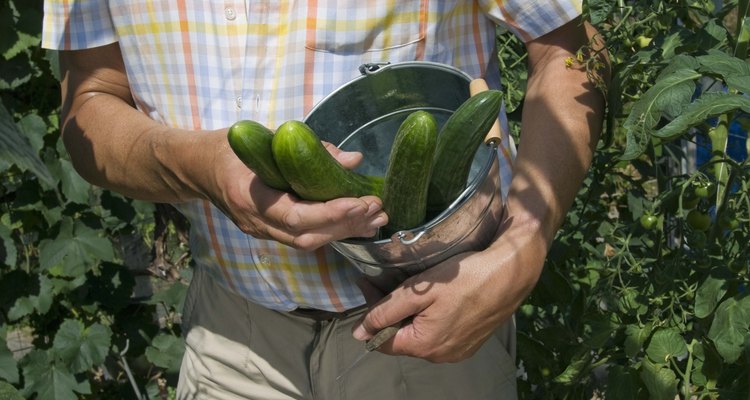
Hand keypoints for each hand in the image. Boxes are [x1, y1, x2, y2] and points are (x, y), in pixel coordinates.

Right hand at [203, 133, 387, 250]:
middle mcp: (255, 222)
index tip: (359, 202)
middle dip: (345, 224)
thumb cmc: (229, 148)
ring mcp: (262, 231)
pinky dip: (332, 229)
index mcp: (249, 197)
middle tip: (376, 208)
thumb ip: (308, 148)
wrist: (198, 168)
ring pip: (308, 241)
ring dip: (344, 230)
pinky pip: (305, 236)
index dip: (330, 213)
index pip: (295, 216)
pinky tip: (357, 222)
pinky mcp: (270, 231)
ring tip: (375, 218)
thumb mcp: (265, 137)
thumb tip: (353, 160)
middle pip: (306, 236)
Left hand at [352, 231, 544, 361]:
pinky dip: (428, 318)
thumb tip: (359, 332)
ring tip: (408, 287)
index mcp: (424, 346)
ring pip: (420, 335)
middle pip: (401, 337)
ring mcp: (457, 351)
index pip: (382, 342)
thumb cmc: (464, 279)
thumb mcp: (418, 291)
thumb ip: (385, 312)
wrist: (510, 273)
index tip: (368, 286)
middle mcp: (440, 356)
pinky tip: (432, 298)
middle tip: (384, 281)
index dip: (370, 316)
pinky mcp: (470, 342)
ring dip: (409, 314)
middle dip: (389, 311)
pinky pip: (439, 334)